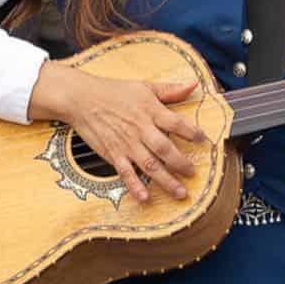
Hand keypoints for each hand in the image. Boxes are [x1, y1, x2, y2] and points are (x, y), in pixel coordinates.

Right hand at [28, 62, 204, 203]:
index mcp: (149, 111)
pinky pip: (126, 173)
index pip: (175, 123)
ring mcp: (126, 144)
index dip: (191, 132)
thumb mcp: (144, 86)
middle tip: (192, 173)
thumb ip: (170, 90)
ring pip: (149, 165)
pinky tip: (145, 198)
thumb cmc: (114, 91)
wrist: (82, 99)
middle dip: (180, 163)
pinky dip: (135, 186)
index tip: (202, 140)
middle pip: (164, 149)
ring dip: (166, 181)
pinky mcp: (113, 154)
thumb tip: (193, 85)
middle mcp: (140, 129)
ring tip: (180, 193)